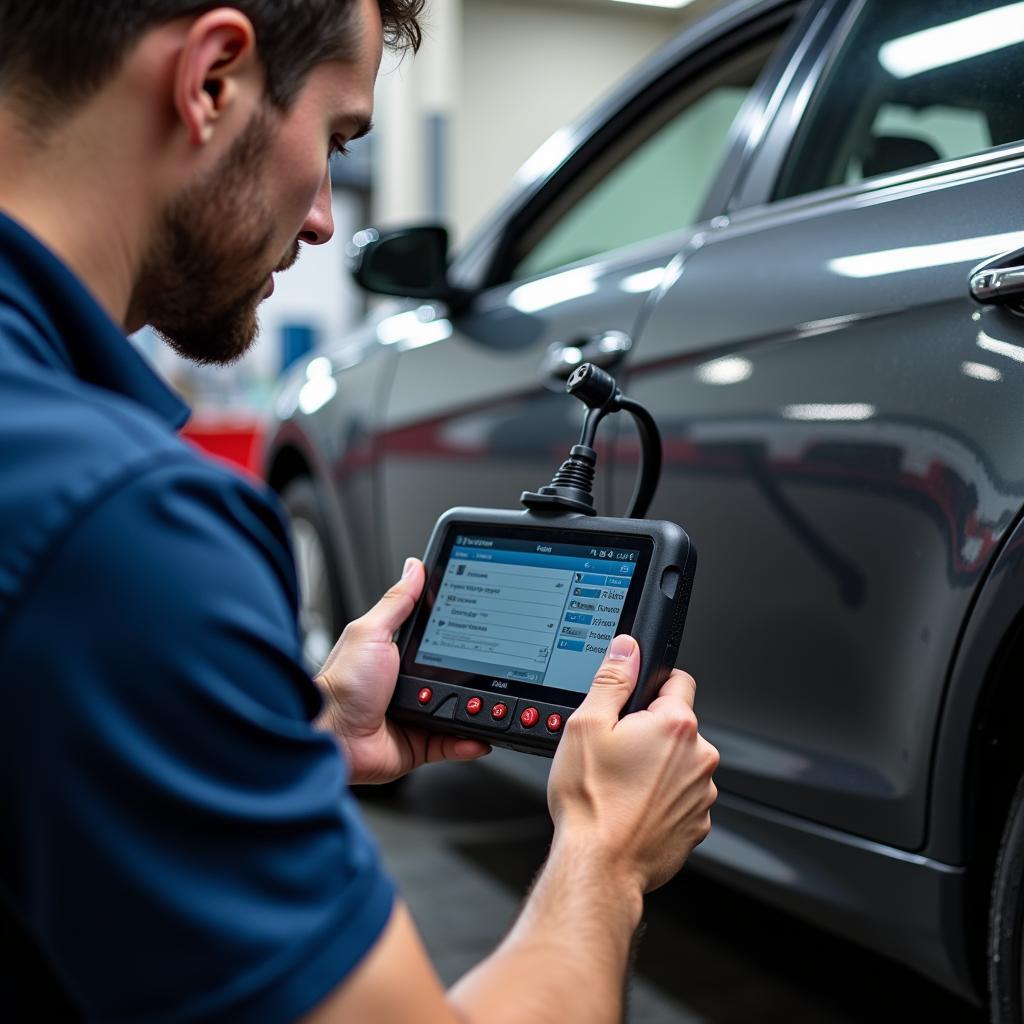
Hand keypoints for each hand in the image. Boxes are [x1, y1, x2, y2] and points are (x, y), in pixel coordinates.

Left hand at [315, 558, 490, 783]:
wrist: (331, 737)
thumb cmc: (341, 685)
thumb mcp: (371, 632)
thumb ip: (397, 603)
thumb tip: (414, 568)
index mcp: (395, 654)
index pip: (436, 637)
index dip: (460, 631)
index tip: (484, 625)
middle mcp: (407, 683)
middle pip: (453, 674)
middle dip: (474, 673)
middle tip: (491, 667)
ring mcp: (415, 712)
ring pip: (457, 709)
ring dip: (474, 708)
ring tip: (489, 702)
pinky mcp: (419, 742)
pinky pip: (451, 742)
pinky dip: (467, 741)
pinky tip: (479, 735)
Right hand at [547, 634, 718, 894]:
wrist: (599, 866)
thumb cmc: (590, 801)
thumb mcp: (586, 725)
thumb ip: (612, 680)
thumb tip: (627, 649)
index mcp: (675, 726)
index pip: (679, 680)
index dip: (651, 687)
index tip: (633, 705)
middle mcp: (699, 757)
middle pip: (677, 726)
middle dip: (650, 732)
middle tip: (615, 751)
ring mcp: (702, 794)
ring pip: (679, 764)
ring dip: (657, 768)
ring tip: (621, 785)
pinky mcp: (697, 825)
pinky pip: (681, 798)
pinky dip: (661, 799)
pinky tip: (632, 807)